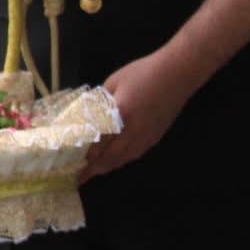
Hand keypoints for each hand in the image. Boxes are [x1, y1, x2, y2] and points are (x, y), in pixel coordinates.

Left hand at [80, 53, 194, 180]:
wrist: (178, 73)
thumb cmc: (143, 72)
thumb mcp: (114, 81)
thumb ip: (99, 100)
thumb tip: (87, 114)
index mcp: (120, 114)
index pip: (99, 141)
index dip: (85, 154)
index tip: (71, 161)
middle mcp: (134, 130)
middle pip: (111, 157)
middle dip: (94, 169)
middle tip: (80, 177)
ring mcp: (147, 136)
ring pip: (124, 159)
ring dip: (107, 167)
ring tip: (93, 172)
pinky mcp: (156, 137)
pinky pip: (135, 154)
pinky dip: (121, 161)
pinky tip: (114, 161)